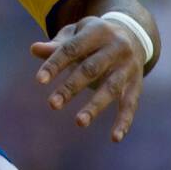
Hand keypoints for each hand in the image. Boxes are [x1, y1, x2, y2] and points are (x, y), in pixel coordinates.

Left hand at [31, 16, 145, 141]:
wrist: (132, 33)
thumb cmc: (93, 36)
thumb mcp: (76, 34)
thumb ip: (57, 45)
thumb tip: (34, 49)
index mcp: (97, 31)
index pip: (72, 49)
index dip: (55, 64)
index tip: (39, 80)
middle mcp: (116, 48)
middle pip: (91, 69)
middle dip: (71, 87)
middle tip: (52, 104)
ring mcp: (128, 67)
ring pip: (111, 89)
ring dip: (95, 106)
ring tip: (79, 122)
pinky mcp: (136, 84)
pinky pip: (131, 104)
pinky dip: (124, 121)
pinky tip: (115, 138)